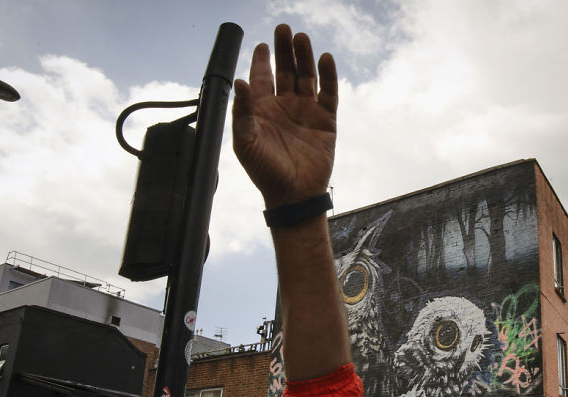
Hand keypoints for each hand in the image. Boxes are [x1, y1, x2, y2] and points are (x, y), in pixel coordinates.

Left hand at [233, 24, 336, 208]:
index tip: (262, 45)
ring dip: (304, 57)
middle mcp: (284, 107)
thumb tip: (239, 82)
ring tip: (301, 38)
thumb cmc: (265, 172)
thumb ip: (241, 112)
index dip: (261, 60)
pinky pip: (328, 92)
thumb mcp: (245, 142)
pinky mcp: (325, 120)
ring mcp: (306, 111)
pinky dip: (328, 75)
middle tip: (283, 29)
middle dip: (283, 50)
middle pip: (285, 70)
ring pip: (306, 76)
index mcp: (263, 110)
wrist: (293, 195)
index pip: (262, 77)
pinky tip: (325, 59)